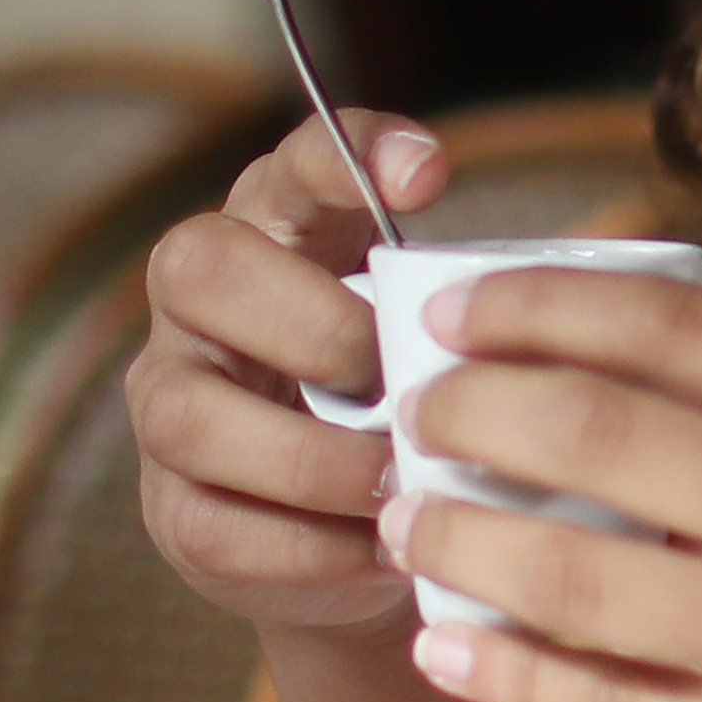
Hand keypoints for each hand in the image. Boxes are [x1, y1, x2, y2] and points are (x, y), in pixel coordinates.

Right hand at [123, 110, 445, 643]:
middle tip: (397, 378)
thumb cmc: (407, 401)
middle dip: (312, 325)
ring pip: (190, 416)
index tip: (429, 176)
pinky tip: (383, 545)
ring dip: (313, 457)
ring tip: (399, 480)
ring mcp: (173, 407)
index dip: (348, 155)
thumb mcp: (437, 336)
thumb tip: (528, 305)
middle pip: (197, 268)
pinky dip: (313, 546)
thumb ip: (459, 307)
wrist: (368, 538)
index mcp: (275, 233)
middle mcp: (200, 307)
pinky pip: (219, 528)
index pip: (292, 164)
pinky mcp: (178, 514)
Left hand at [382, 271, 701, 701]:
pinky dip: (503, 674)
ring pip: (576, 574)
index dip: (536, 306)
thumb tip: (609, 380)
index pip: (673, 325)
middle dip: (466, 416)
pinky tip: (446, 653)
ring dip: (458, 543)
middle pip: (596, 433)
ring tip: (403, 526)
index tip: (453, 311)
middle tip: (405, 417)